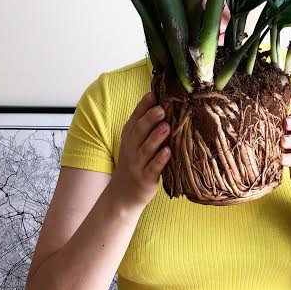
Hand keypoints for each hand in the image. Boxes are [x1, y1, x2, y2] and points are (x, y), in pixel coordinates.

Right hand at [110, 91, 170, 209]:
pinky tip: (168, 152)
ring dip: (156, 138)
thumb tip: (162, 101)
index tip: (153, 94)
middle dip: (150, 119)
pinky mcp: (145, 180)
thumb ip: (145, 125)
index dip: (143, 106)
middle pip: (139, 131)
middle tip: (161, 109)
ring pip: (146, 149)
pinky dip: (160, 160)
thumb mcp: (134, 142)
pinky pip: (153, 169)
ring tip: (166, 127)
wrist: (122, 195)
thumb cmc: (134, 162)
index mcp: (129, 136)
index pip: (135, 118)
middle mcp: (131, 148)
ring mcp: (137, 165)